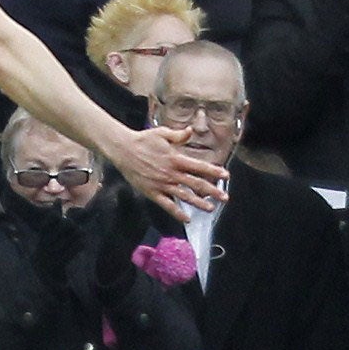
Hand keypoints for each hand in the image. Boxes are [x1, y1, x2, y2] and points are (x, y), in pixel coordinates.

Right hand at [110, 125, 227, 217]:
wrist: (123, 149)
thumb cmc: (143, 139)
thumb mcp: (162, 133)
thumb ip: (179, 135)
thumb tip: (190, 130)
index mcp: (176, 158)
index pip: (199, 166)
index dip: (214, 171)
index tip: (225, 176)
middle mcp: (171, 173)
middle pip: (195, 183)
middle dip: (212, 191)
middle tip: (224, 197)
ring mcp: (162, 184)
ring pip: (184, 196)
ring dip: (199, 203)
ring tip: (210, 208)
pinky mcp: (152, 192)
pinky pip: (167, 205)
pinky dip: (177, 213)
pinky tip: (186, 219)